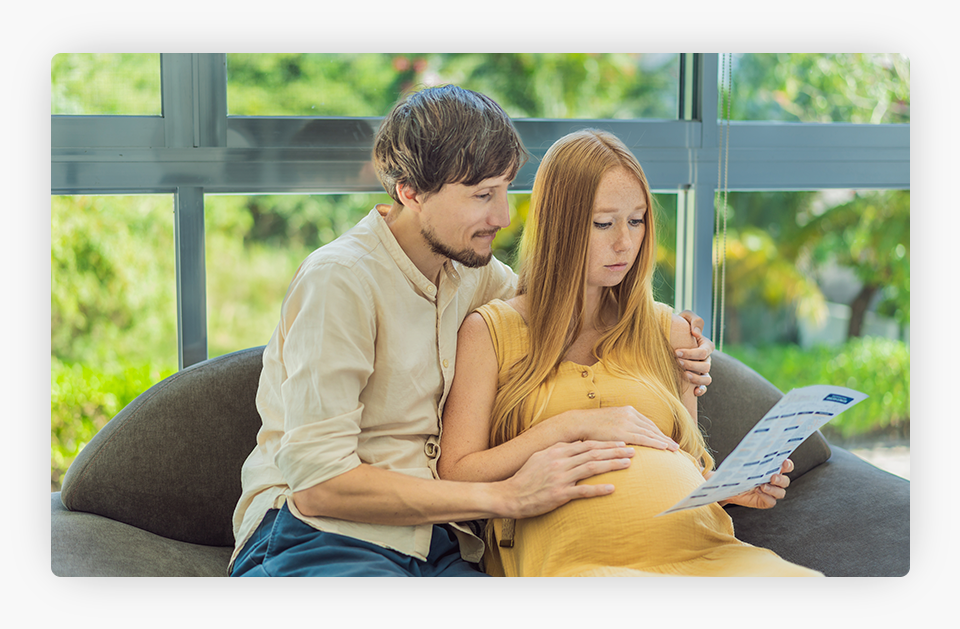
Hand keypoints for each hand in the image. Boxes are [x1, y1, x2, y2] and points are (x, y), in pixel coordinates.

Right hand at [501, 441, 635, 518]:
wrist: (510, 495)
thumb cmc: (525, 477)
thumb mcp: (540, 457)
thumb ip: (558, 450)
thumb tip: (575, 445)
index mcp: (556, 451)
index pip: (586, 444)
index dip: (606, 443)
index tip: (621, 442)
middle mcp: (560, 461)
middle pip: (593, 453)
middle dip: (615, 450)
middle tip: (633, 450)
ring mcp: (560, 478)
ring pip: (592, 468)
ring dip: (612, 465)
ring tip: (628, 464)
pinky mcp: (559, 495)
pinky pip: (583, 491)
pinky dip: (599, 489)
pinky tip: (613, 488)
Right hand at [561, 406, 678, 451]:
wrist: (579, 422)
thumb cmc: (591, 426)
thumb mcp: (609, 422)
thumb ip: (619, 427)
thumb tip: (624, 436)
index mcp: (627, 411)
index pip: (647, 423)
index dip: (658, 432)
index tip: (666, 440)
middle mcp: (630, 414)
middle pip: (652, 428)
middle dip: (664, 437)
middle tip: (675, 446)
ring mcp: (627, 422)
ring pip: (651, 433)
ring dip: (664, 441)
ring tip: (674, 449)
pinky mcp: (623, 431)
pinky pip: (644, 438)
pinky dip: (656, 443)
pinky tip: (664, 448)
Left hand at [676, 310, 714, 395]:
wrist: (671, 336)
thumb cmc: (679, 325)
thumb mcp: (686, 316)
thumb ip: (694, 320)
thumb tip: (696, 333)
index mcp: (705, 344)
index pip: (704, 351)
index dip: (691, 353)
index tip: (676, 352)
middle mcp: (706, 358)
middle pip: (705, 365)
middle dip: (691, 364)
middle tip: (677, 361)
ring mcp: (703, 370)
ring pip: (707, 378)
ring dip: (697, 378)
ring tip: (684, 375)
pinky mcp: (697, 378)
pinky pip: (704, 387)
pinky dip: (701, 390)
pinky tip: (693, 392)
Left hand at [718, 459, 794, 508]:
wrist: (729, 489)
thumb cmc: (738, 475)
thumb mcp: (742, 466)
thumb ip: (749, 460)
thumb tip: (747, 450)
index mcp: (772, 470)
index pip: (786, 467)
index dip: (788, 465)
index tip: (785, 463)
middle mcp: (774, 482)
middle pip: (785, 481)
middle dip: (780, 479)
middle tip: (772, 478)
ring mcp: (771, 493)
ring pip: (780, 493)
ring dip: (773, 490)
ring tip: (762, 486)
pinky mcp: (766, 502)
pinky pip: (771, 502)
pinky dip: (766, 497)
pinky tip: (758, 492)